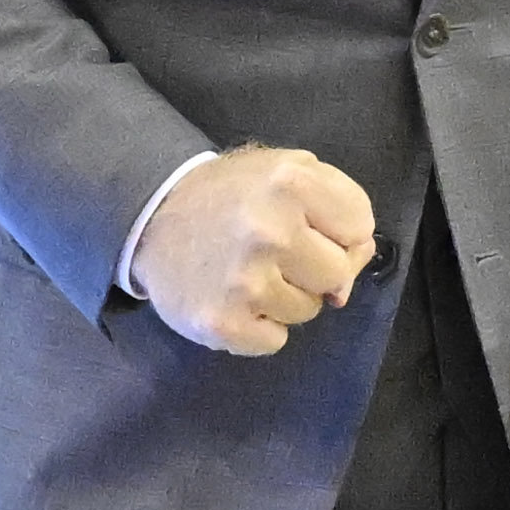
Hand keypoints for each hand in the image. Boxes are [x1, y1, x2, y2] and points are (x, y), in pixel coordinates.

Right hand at [129, 145, 376, 352]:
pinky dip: (259, 325)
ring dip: (285, 297)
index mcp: (290, 181)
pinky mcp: (225, 323)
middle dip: (314, 268)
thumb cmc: (229, 194)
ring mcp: (246, 280)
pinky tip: (233, 297)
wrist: (150, 217)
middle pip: (338, 275)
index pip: (359, 227)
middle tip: (275, 253)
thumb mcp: (284, 169)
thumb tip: (357, 261)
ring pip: (307, 311)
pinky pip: (276, 340)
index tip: (308, 228)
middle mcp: (270, 229)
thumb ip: (337, 201)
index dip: (338, 232)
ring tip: (248, 271)